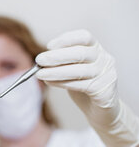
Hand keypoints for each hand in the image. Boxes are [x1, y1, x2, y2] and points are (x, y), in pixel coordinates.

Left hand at [36, 29, 138, 146]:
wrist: (99, 110)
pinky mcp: (104, 91)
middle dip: (57, 56)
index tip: (49, 46)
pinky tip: (50, 82)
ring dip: (56, 72)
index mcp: (96, 49)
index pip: (85, 37)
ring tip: (40, 74)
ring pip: (79, 71)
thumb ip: (61, 63)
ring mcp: (107, 75)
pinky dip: (62, 83)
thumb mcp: (71, 69)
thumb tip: (41, 60)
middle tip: (39, 60)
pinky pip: (81, 86)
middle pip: (81, 53)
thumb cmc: (82, 86)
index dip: (66, 39)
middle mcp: (105, 59)